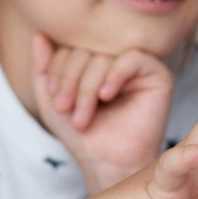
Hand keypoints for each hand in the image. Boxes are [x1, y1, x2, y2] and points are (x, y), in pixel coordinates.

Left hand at [31, 34, 173, 193]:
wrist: (108, 163)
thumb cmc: (83, 136)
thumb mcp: (52, 101)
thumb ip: (43, 68)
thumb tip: (39, 35)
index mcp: (94, 62)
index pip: (71, 48)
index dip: (57, 71)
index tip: (55, 102)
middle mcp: (116, 59)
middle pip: (86, 50)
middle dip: (70, 81)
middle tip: (65, 109)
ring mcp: (138, 66)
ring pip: (104, 57)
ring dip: (87, 88)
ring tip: (84, 117)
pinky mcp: (158, 74)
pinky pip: (133, 58)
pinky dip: (115, 75)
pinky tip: (107, 96)